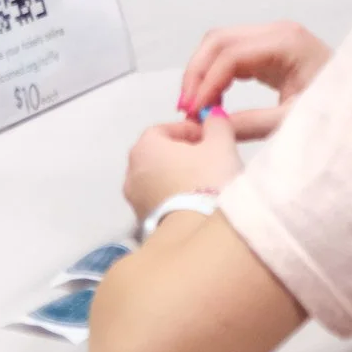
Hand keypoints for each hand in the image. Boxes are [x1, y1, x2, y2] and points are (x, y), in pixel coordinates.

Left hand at [123, 111, 244, 222]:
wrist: (196, 236)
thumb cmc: (207, 181)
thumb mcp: (220, 144)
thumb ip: (217, 124)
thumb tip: (214, 115)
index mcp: (145, 146)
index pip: (164, 129)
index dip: (189, 130)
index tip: (210, 138)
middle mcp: (131, 171)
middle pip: (158, 155)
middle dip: (182, 154)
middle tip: (209, 159)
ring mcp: (134, 200)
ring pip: (158, 180)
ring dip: (177, 178)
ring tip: (205, 184)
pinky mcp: (142, 223)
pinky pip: (159, 202)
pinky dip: (174, 199)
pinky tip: (196, 205)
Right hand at [176, 21, 332, 137]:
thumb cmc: (337, 113)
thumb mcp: (294, 122)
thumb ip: (252, 123)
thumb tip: (211, 125)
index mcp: (286, 42)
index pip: (230, 54)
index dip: (206, 82)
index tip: (192, 114)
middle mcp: (277, 31)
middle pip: (219, 40)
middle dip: (197, 73)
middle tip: (185, 109)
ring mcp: (273, 37)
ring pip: (221, 44)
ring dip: (203, 72)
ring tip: (194, 107)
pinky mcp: (271, 49)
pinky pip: (233, 55)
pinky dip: (217, 74)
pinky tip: (211, 100)